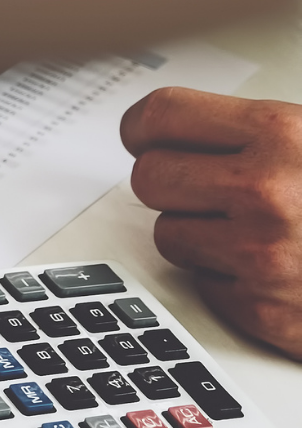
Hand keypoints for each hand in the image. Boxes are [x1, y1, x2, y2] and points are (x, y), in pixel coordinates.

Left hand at [123, 87, 301, 357]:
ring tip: (258, 231)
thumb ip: (255, 130)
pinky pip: (203, 285)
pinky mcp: (263, 310)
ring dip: (200, 235)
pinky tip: (276, 271)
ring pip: (169, 236)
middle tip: (211, 189)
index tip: (147, 137)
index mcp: (282, 134)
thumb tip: (165, 129)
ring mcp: (262, 255)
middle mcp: (266, 191)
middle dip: (175, 185)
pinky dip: (230, 281)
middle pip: (149, 178)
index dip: (145, 129)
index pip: (158, 116)